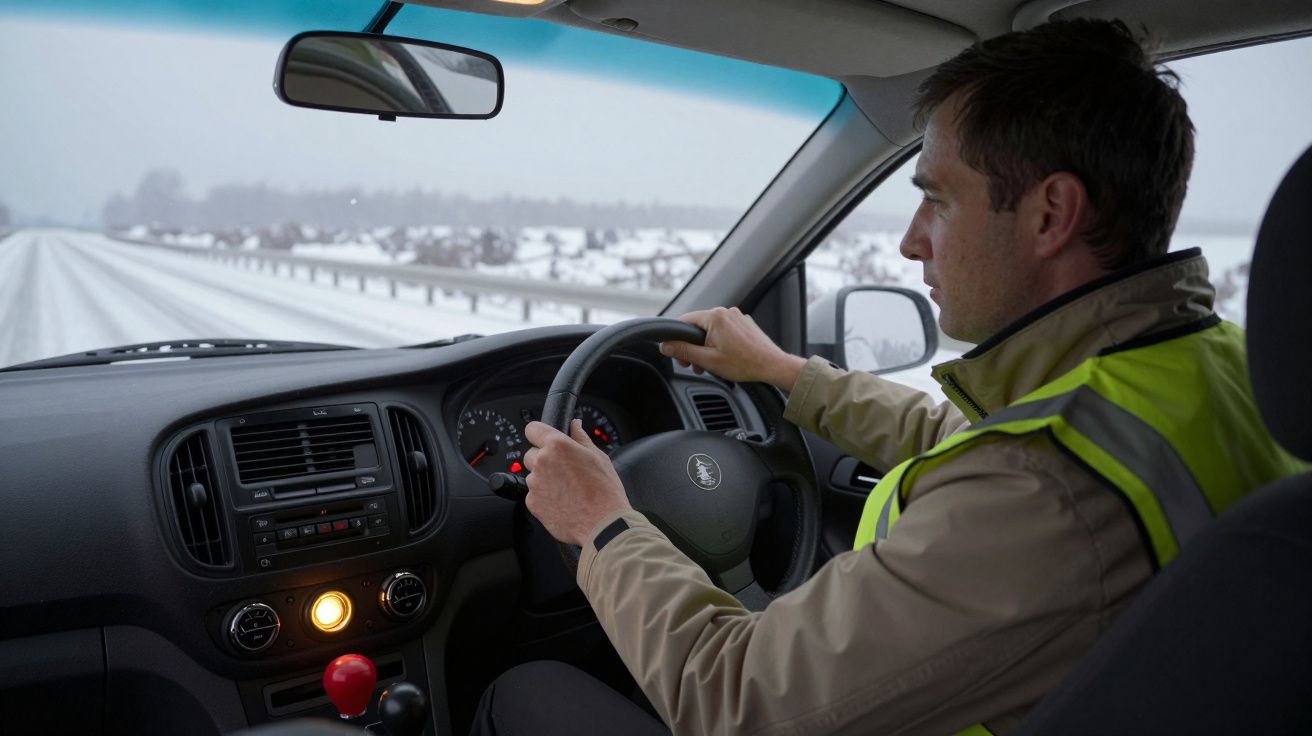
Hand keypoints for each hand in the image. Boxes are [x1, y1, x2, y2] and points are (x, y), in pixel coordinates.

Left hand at [523, 419, 632, 546]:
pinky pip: (534, 494)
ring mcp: (535, 484)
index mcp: (557, 446)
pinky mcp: (532, 503)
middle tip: (564, 470)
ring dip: (544, 479)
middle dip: (544, 458)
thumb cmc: (604, 491)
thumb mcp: (598, 457)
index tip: (545, 440)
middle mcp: (542, 462)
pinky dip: (544, 497)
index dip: (540, 434)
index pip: (532, 429)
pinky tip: (563, 501)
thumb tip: (575, 425)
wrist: (603, 524)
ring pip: (533, 475)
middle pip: (531, 453)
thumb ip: (581, 438)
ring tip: (567, 489)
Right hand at [659, 307, 806, 391]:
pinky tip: (723, 358)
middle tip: (693, 365)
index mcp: (715, 316)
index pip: (684, 321)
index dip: (677, 339)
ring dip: (706, 347)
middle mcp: (726, 312)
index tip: (678, 354)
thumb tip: (665, 346)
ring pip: (712, 330)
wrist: (772, 365)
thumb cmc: (744, 363)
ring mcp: (737, 317)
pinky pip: (725, 331)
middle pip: (698, 327)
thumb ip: (683, 351)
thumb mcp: (707, 360)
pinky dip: (720, 343)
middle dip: (693, 347)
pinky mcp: (744, 324)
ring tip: (709, 365)